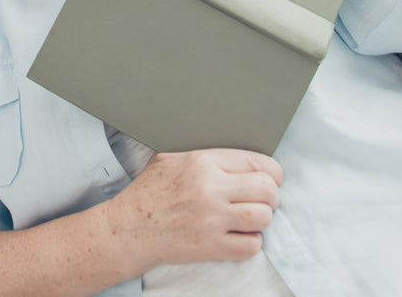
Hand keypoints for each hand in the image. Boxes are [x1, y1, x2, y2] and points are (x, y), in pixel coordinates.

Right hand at [106, 149, 281, 268]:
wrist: (130, 228)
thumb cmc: (150, 191)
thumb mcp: (171, 157)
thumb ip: (204, 153)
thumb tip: (234, 154)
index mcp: (202, 161)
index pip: (256, 161)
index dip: (271, 171)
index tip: (271, 178)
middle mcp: (211, 189)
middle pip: (267, 189)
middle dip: (272, 195)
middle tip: (265, 199)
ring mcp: (212, 220)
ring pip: (263, 217)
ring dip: (262, 219)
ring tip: (252, 217)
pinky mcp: (212, 247)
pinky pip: (251, 246)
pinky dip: (251, 242)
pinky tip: (240, 235)